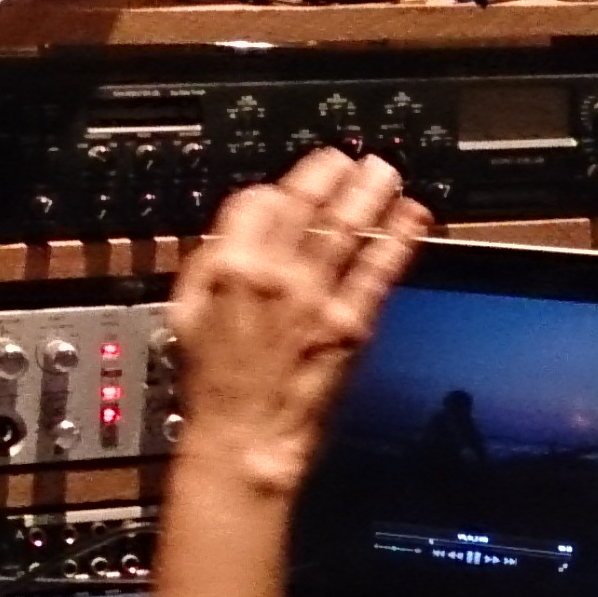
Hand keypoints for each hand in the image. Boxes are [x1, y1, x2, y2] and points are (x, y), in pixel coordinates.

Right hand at [163, 150, 431, 496]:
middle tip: (350, 159)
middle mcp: (277, 275)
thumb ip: (210, 261)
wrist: (244, 438)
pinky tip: (412, 217)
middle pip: (310, 205)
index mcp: (232, 267)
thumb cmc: (213, 383)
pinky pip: (378, 271)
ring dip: (370, 193)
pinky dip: (398, 238)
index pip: (259, 203)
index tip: (297, 180)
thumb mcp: (185, 311)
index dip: (279, 185)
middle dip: (333, 173)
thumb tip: (235, 228)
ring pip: (348, 228)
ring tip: (384, 172)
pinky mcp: (349, 324)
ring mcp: (316, 298)